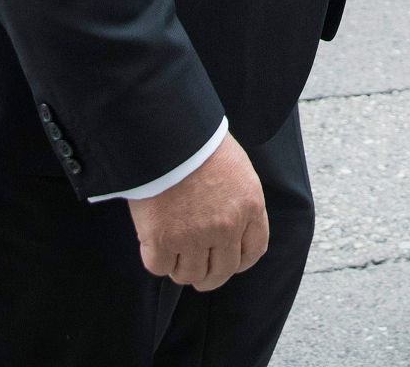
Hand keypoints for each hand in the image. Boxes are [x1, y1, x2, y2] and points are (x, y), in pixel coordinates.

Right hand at [127, 133, 266, 291]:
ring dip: (181, 268)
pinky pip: (160, 267)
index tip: (227, 261)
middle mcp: (227, 227)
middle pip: (221, 272)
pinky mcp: (162, 241)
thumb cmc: (201, 144)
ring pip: (190, 275)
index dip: (238, 261)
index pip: (253, 251)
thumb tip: (231, 230)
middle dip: (209, 276)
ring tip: (174, 252)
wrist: (169, 134)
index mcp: (250, 207)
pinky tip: (156, 243)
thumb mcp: (237, 170)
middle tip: (197, 271)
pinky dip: (157, 259)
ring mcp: (194, 237)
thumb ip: (238, 202)